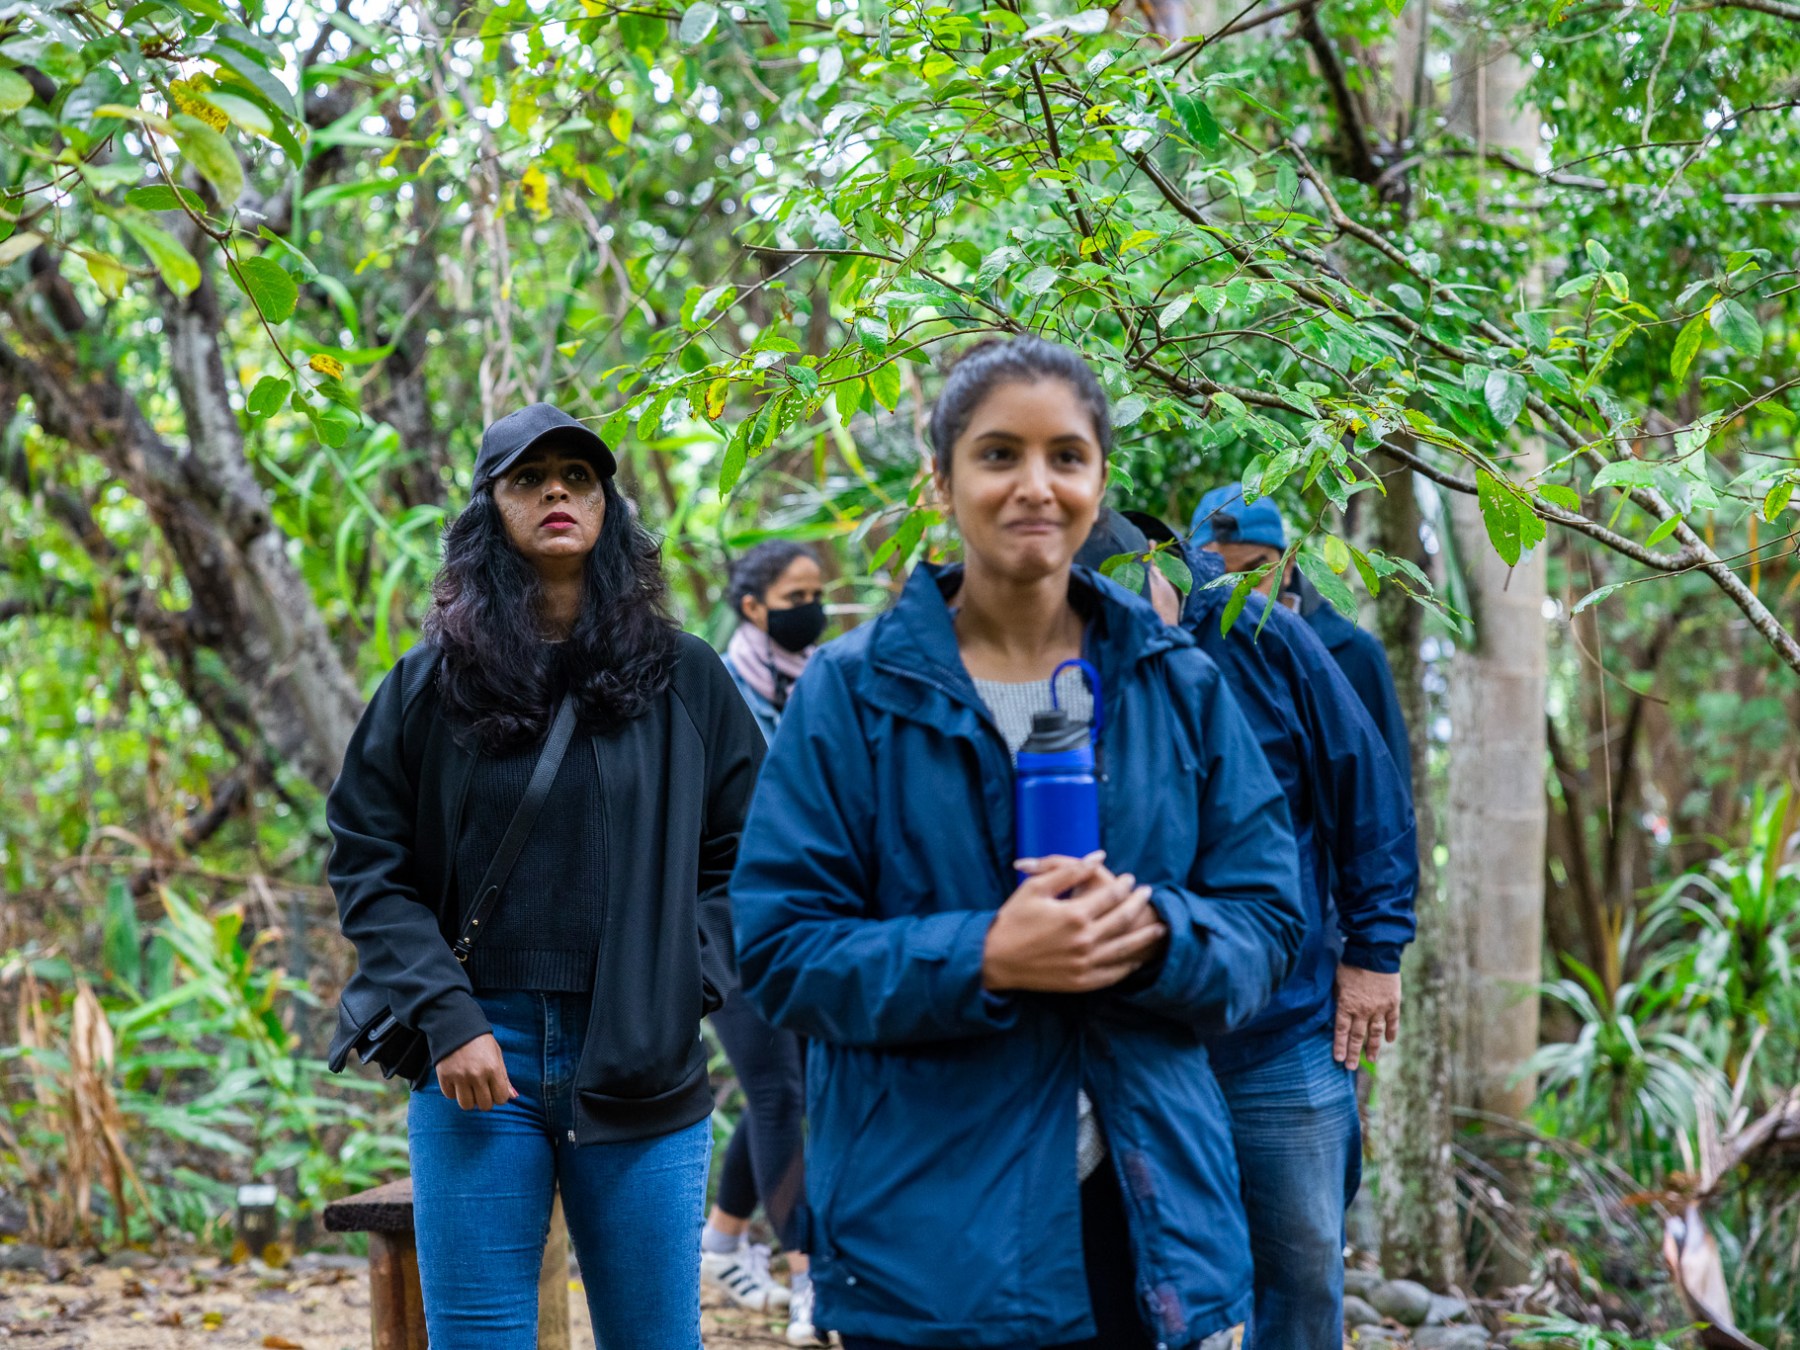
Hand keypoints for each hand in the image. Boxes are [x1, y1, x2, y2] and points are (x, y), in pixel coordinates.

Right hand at [435, 1033, 517, 1110]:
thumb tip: (513, 1097)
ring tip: (469, 1087)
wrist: (455, 1025)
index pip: (501, 1099)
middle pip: (484, 1105)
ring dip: (469, 1099)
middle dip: (484, 1100)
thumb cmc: (480, 1041)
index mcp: (493, 1068)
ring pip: (466, 1105)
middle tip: (481, 1089)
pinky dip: (453, 1091)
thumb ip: (504, 1077)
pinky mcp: (444, 1076)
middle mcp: (477, 1075)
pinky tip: (456, 1080)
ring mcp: (459, 1077)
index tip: (494, 1089)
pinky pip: (450, 1096)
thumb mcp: (496, 1054)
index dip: (499, 1096)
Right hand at [982, 851, 1166, 993]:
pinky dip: (1128, 964)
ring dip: (1145, 937)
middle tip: (1147, 893)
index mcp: (1074, 914)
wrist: (995, 960)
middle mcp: (1084, 940)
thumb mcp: (1036, 888)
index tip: (1130, 878)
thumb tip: (1098, 856)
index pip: (1111, 896)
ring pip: (1125, 948)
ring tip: (1159, 927)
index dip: (1124, 885)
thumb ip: (1069, 871)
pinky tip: (1136, 956)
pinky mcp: (1081, 981)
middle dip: (1138, 904)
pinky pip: (1113, 973)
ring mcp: (1085, 963)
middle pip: (1123, 919)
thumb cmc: (1013, 919)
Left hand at [1334, 964, 1400, 1066]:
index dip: (1340, 1045)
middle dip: (1354, 1053)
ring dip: (1373, 1048)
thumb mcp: (1336, 980)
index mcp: (1346, 1004)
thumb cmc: (1350, 963)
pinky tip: (1389, 1041)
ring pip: (1375, 1033)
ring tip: (1371, 1060)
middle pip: (1357, 1036)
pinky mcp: (1392, 1002)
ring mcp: (1379, 1008)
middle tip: (1352, 1067)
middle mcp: (1362, 1010)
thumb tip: (1331, 1010)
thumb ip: (1336, 997)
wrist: (1374, 952)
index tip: (1338, 1059)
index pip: (1341, 1030)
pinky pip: (1392, 1022)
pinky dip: (1391, 1032)